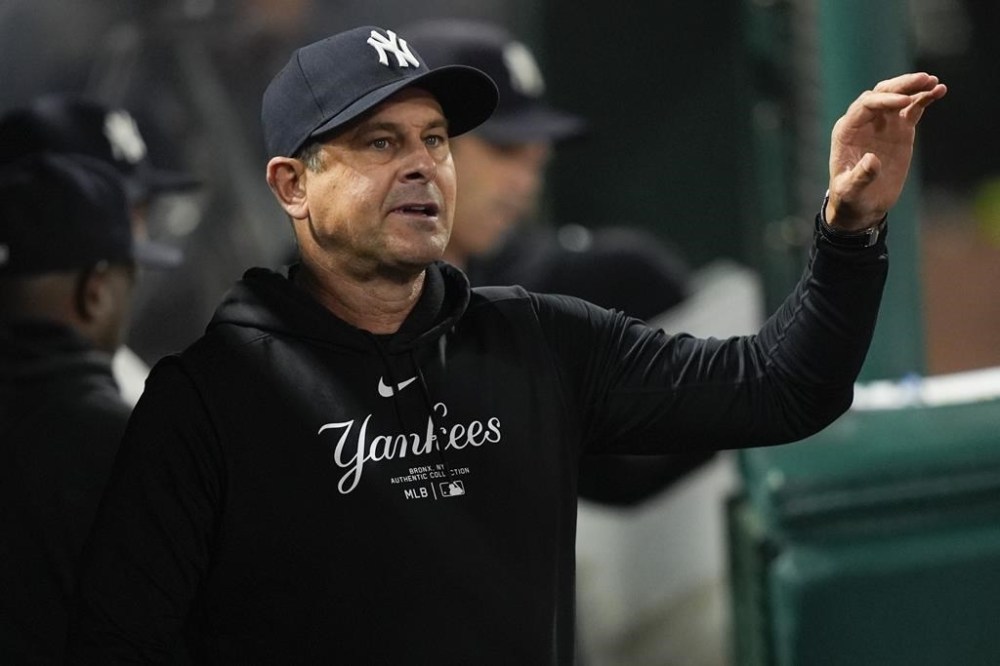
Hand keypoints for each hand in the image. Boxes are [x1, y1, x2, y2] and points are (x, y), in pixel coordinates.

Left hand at [826, 72, 946, 230]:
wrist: (862, 204)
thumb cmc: (850, 197)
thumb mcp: (851, 191)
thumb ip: (860, 176)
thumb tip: (872, 161)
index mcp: (846, 130)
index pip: (865, 105)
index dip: (885, 100)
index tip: (905, 102)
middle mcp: (864, 122)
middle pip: (882, 92)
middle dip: (902, 85)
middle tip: (924, 80)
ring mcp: (883, 123)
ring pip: (898, 96)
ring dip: (915, 87)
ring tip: (935, 83)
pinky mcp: (900, 129)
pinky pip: (913, 108)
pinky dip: (925, 99)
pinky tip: (939, 91)